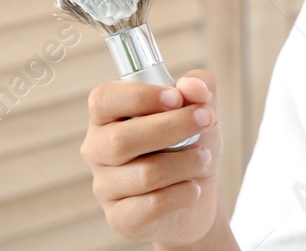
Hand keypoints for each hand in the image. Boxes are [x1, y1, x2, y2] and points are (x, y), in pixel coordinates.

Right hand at [82, 70, 224, 246]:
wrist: (199, 191)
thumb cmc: (190, 143)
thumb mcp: (202, 108)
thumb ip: (200, 86)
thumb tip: (191, 87)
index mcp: (109, 117)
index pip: (103, 99)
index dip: (139, 96)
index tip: (176, 98)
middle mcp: (98, 151)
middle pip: (121, 140)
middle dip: (173, 127)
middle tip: (207, 120)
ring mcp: (105, 187)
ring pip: (146, 174)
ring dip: (188, 162)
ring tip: (203, 159)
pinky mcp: (121, 218)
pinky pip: (154, 204)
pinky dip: (185, 193)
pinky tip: (192, 188)